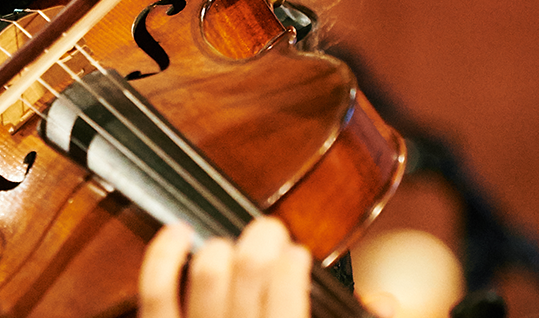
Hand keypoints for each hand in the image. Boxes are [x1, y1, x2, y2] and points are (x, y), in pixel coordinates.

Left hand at [138, 217, 396, 317]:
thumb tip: (384, 302)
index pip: (287, 306)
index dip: (291, 269)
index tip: (296, 254)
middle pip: (247, 284)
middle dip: (260, 247)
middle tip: (268, 231)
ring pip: (204, 283)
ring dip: (219, 252)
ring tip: (231, 242)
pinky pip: (155, 294)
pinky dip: (162, 257)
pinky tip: (177, 232)